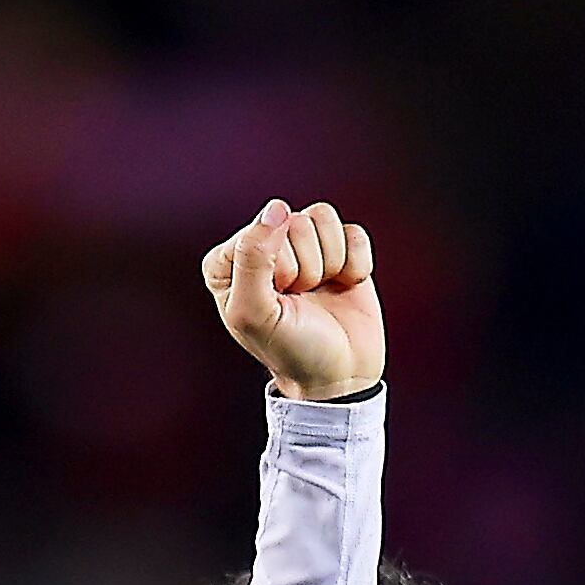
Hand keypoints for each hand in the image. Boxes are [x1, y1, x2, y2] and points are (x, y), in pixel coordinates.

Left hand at [201, 200, 381, 401]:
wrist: (338, 376)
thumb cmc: (289, 350)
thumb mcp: (254, 312)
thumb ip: (252, 257)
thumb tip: (276, 208)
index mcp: (229, 262)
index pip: (260, 230)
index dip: (276, 267)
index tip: (276, 300)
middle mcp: (263, 248)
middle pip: (294, 222)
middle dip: (305, 267)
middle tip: (299, 300)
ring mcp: (304, 247)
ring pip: (323, 219)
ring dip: (329, 263)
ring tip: (318, 293)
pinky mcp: (340, 251)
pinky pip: (354, 233)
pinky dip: (355, 264)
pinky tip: (343, 286)